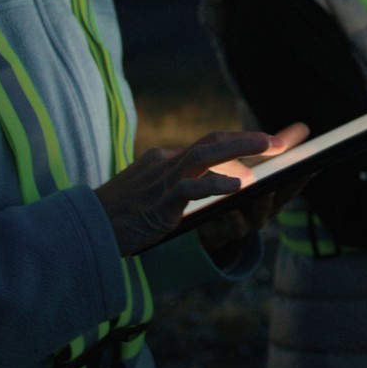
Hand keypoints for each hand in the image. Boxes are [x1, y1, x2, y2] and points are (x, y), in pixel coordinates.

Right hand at [94, 128, 296, 255]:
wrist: (87, 229)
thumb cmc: (122, 216)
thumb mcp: (153, 193)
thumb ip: (183, 185)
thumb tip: (226, 181)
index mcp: (165, 159)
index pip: (209, 143)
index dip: (240, 139)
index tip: (270, 140)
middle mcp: (166, 162)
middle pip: (213, 141)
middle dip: (248, 138)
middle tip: (279, 140)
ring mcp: (163, 179)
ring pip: (206, 154)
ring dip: (241, 147)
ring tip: (270, 146)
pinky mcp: (161, 200)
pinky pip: (193, 187)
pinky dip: (217, 183)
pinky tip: (240, 186)